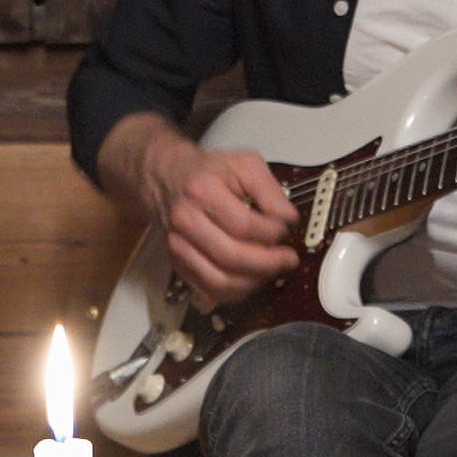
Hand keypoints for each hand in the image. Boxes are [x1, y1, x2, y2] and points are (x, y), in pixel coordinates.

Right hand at [138, 130, 300, 306]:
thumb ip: (269, 189)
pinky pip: (209, 291)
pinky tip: (251, 279)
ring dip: (253, 282)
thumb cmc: (208, 171)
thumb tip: (288, 219)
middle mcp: (185, 221)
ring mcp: (178, 246)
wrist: (168, 178)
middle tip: (288, 259)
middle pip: (232, 257)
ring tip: (272, 270)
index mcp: (202, 192)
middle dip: (268, 263)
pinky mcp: (177, 263)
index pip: (244, 226)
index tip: (286, 229)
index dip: (272, 233)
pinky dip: (235, 293)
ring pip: (220, 281)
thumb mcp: (244, 163)